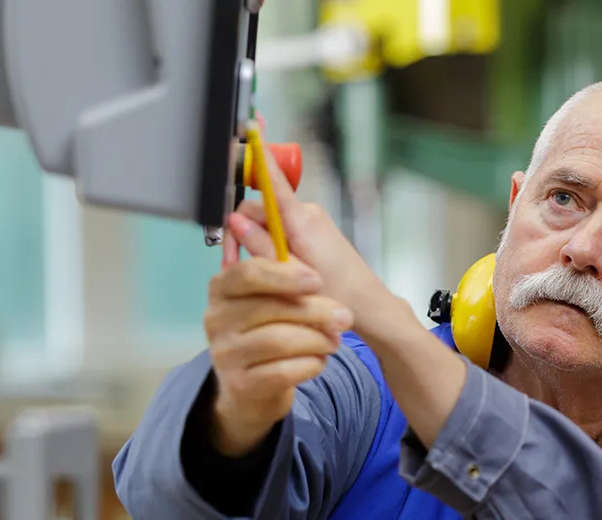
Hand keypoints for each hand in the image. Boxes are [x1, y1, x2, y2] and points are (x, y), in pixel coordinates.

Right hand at [204, 256, 353, 455]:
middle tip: (345, 318)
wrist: (252, 389)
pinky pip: (284, 371)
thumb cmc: (268, 333)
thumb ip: (290, 287)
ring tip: (334, 342)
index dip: (286, 276)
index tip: (318, 281)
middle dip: (317, 311)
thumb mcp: (273, 303)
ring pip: (280, 341)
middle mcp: (216, 319)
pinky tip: (319, 362)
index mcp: (222, 288)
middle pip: (272, 308)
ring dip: (317, 340)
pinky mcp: (240, 384)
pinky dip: (311, 364)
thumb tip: (317, 280)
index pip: (249, 273)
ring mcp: (224, 354)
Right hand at [223, 138, 378, 315]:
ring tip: (258, 272)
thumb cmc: (337, 293)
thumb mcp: (292, 274)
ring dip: (256, 241)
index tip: (249, 132)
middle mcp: (307, 213)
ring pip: (268, 221)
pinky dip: (270, 244)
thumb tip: (236, 222)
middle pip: (259, 208)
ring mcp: (312, 220)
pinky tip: (273, 268)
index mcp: (302, 221)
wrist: (368, 305)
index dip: (259, 158)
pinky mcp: (314, 229)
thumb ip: (262, 246)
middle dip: (242, 231)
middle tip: (233, 262)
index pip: (273, 181)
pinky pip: (282, 228)